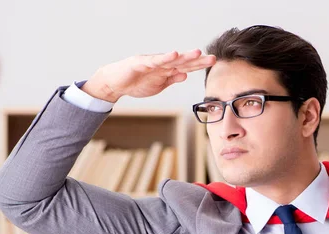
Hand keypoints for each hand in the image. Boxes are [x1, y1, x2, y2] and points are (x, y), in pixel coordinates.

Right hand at [82, 49, 215, 102]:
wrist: (116, 83)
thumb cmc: (137, 83)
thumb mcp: (159, 84)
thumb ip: (172, 79)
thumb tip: (185, 74)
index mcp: (167, 70)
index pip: (186, 67)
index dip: (199, 65)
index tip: (213, 63)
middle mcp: (162, 64)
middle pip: (183, 62)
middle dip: (198, 61)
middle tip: (212, 58)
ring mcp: (152, 63)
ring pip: (171, 60)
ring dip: (184, 57)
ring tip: (197, 53)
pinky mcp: (141, 63)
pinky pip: (155, 61)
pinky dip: (164, 58)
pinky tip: (174, 54)